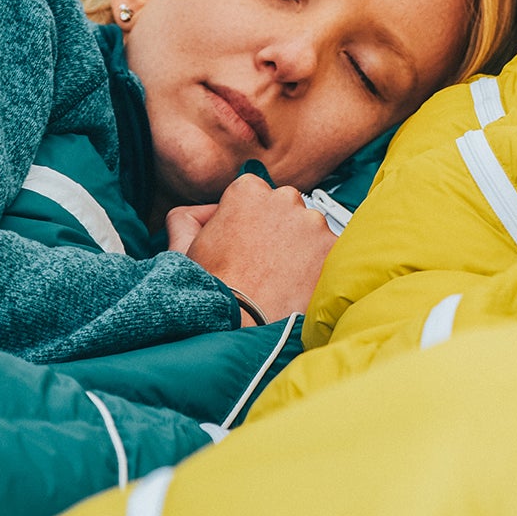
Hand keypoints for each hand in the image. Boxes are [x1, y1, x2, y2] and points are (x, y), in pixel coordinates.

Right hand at [177, 174, 334, 322]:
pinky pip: (329, 252)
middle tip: (265, 263)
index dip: (250, 222)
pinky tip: (300, 285)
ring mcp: (312, 222)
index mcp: (248, 190)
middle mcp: (284, 198)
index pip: (256, 196)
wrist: (242, 325)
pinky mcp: (332, 247)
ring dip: (301, 248)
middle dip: (279, 231)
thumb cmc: (213, 289)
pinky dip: (319, 267)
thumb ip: (187, 218)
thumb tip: (200, 213)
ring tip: (282, 278)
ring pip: (310, 231)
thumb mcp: (184, 246)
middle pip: (286, 209)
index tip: (248, 244)